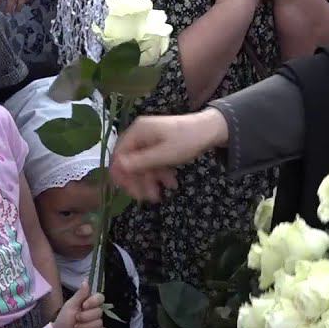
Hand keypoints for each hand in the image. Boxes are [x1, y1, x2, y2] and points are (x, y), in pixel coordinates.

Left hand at [54, 283, 113, 327]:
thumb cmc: (64, 320)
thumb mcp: (70, 305)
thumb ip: (80, 294)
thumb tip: (86, 280)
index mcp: (89, 304)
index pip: (100, 298)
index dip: (93, 302)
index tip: (84, 305)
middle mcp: (95, 313)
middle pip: (99, 312)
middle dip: (85, 317)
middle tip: (76, 319)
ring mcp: (98, 325)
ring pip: (99, 323)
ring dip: (86, 327)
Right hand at [111, 108, 227, 202]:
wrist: (211, 129)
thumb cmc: (187, 140)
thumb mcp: (164, 155)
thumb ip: (140, 162)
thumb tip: (117, 167)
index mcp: (137, 132)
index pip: (118, 155)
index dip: (121, 175)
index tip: (129, 192)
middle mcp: (140, 134)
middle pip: (130, 162)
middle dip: (139, 181)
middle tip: (147, 198)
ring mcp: (150, 139)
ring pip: (143, 164)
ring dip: (151, 180)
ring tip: (161, 195)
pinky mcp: (159, 145)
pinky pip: (153, 162)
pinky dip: (160, 173)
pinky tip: (171, 184)